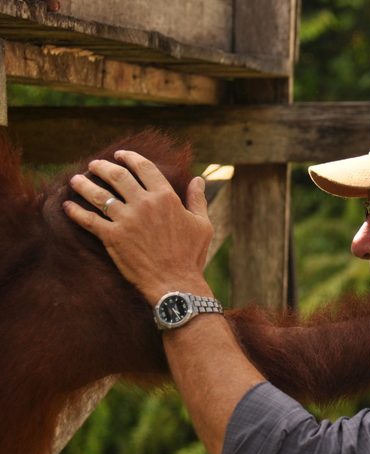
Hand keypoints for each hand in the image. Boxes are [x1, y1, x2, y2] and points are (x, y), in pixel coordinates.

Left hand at [63, 150, 213, 305]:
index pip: (144, 168)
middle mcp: (144, 204)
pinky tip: (67, 206)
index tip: (120, 155)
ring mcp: (126, 220)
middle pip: (117, 176)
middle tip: (94, 165)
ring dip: (84, 184)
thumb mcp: (202, 224)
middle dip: (102, 166)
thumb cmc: (191, 255)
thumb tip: (198, 179)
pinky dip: (75, 211)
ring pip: (99, 194)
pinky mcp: (112, 237)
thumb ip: (197, 200)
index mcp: (166, 197)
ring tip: (76, 180)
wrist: (176, 283)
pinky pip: (88, 220)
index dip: (130, 157)